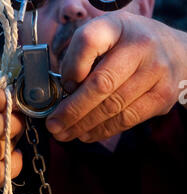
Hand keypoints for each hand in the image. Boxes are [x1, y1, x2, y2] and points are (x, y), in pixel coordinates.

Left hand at [46, 11, 186, 142]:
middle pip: (101, 84)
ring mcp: (155, 72)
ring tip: (64, 134)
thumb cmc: (129, 48)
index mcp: (119, 26)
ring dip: (83, 126)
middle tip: (53, 125)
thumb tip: (63, 95)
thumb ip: (84, 57)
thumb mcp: (107, 37)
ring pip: (112, 107)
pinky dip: (101, 131)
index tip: (63, 86)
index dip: (72, 66)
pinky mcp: (162, 96)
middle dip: (72, 110)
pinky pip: (126, 120)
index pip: (89, 41)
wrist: (176, 54)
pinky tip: (86, 135)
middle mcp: (141, 45)